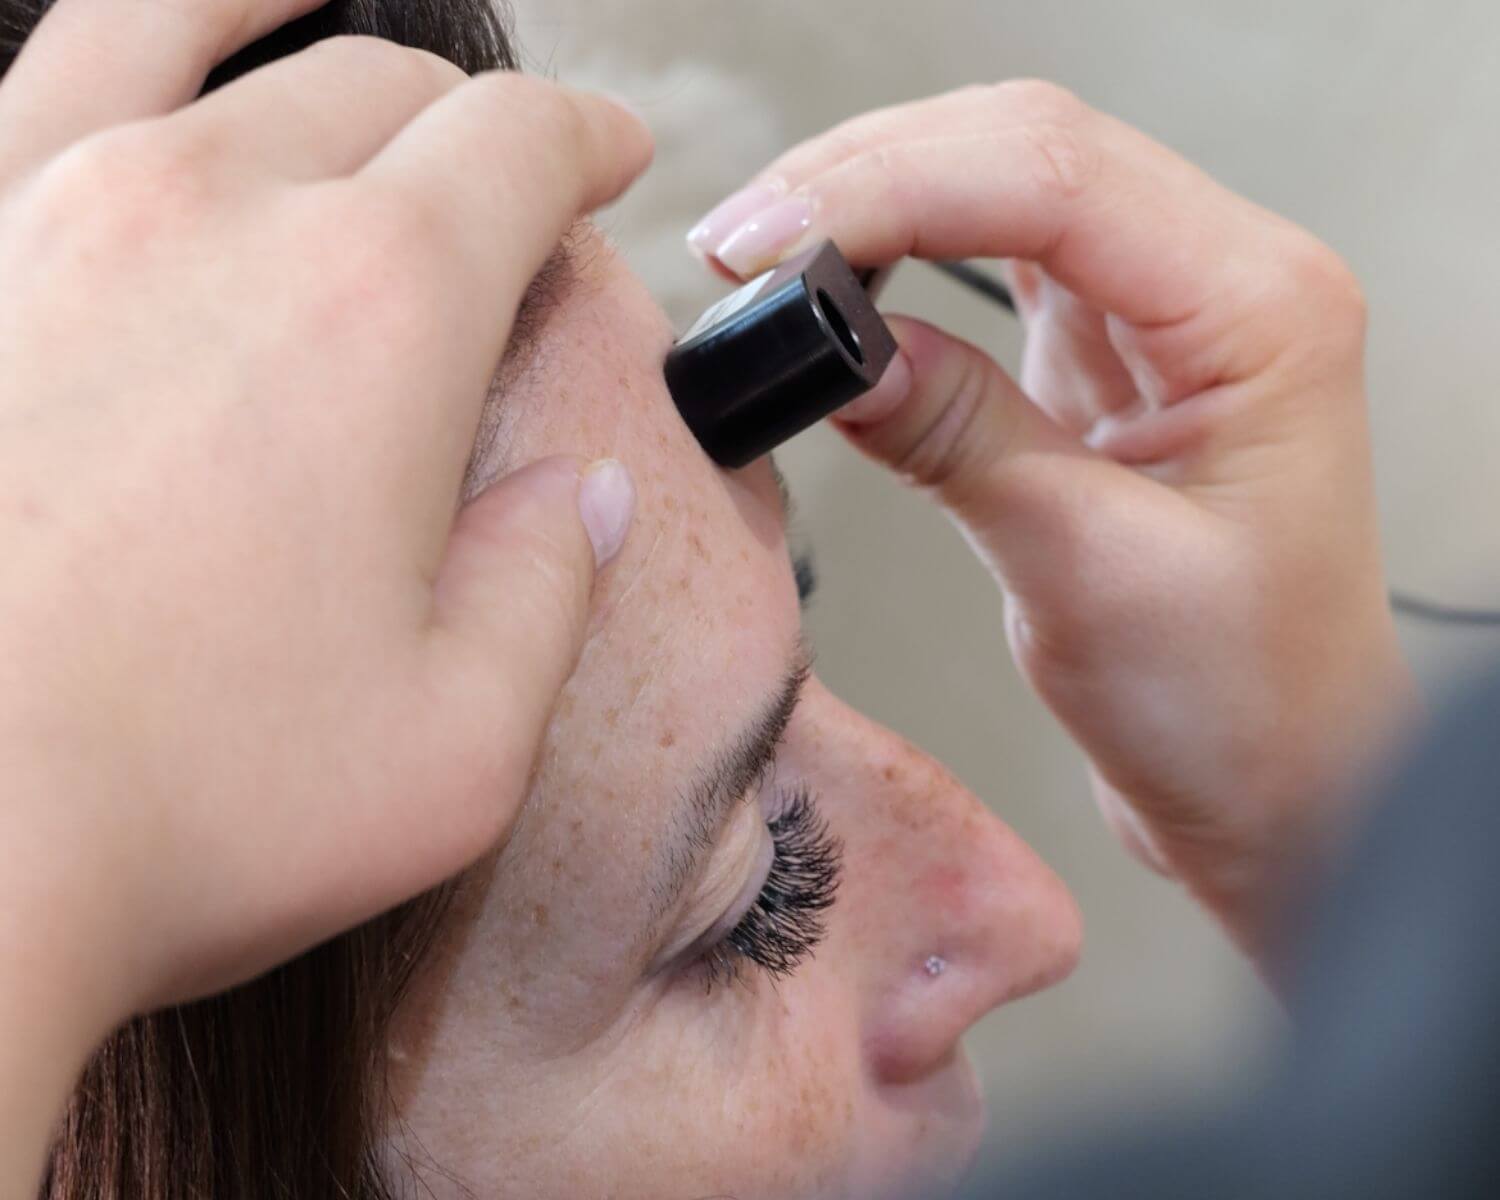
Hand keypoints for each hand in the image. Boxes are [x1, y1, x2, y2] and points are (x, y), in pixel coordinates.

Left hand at [0, 0, 649, 1091]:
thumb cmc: (174, 812)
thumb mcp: (459, 743)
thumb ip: (548, 587)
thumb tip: (582, 498)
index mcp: (379, 312)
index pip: (522, 149)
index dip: (593, 141)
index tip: (617, 163)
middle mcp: (216, 214)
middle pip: (386, 92)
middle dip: (471, 130)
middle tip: (500, 190)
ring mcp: (50, 208)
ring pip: (206, 36)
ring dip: (302, 18)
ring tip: (333, 8)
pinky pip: (52, 70)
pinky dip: (140, 28)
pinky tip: (163, 45)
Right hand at [689, 82, 1413, 963]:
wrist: (1273, 779)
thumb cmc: (1237, 703)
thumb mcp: (1087, 571)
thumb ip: (962, 437)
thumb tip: (836, 347)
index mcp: (1259, 312)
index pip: (1056, 180)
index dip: (895, 189)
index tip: (773, 243)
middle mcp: (1222, 283)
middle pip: (1025, 148)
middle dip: (868, 174)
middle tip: (744, 242)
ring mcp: (1160, 311)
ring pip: (1000, 184)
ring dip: (875, 198)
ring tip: (768, 252)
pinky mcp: (1102, 356)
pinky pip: (991, 259)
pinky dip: (900, 253)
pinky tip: (836, 275)